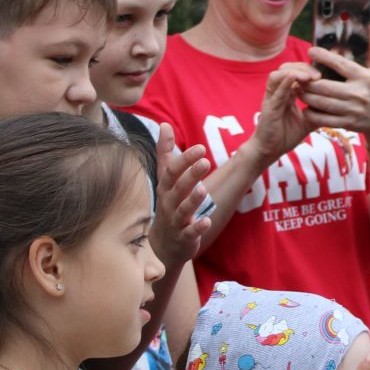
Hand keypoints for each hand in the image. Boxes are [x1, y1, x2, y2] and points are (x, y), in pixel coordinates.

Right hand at [147, 122, 210, 266]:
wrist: (162, 244)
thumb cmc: (168, 204)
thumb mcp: (165, 178)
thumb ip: (166, 152)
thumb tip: (165, 124)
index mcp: (166, 188)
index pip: (172, 171)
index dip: (185, 159)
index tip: (200, 148)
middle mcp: (168, 203)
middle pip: (178, 188)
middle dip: (190, 175)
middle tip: (205, 161)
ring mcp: (175, 221)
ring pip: (183, 210)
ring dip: (192, 200)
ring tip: (203, 189)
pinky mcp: (184, 237)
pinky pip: (189, 233)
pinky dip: (197, 228)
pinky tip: (207, 221)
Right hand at [248, 62, 316, 164]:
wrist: (270, 151)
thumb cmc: (285, 136)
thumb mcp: (307, 123)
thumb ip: (318, 114)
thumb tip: (335, 110)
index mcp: (286, 94)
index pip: (295, 73)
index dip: (308, 70)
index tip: (323, 75)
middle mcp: (277, 93)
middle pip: (286, 69)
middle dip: (302, 67)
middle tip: (318, 74)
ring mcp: (271, 99)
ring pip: (278, 75)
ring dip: (294, 72)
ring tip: (309, 76)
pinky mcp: (269, 107)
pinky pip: (276, 91)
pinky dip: (285, 82)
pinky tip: (295, 78)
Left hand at [303, 25, 369, 144]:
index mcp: (365, 77)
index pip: (341, 65)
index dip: (324, 56)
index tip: (311, 50)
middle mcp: (359, 94)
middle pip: (324, 86)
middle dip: (307, 81)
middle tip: (298, 75)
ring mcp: (352, 110)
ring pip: (321, 102)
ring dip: (305, 96)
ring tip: (298, 88)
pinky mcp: (347, 123)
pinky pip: (323, 118)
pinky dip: (311, 113)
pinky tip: (306, 106)